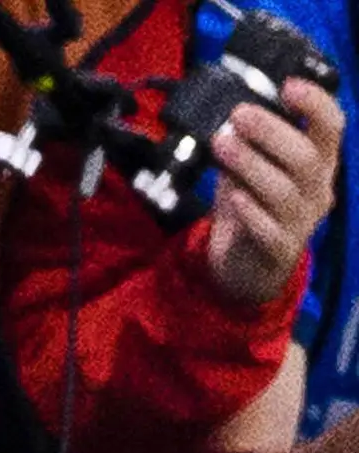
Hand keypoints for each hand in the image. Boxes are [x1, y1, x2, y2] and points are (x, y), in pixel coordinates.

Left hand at [205, 82, 345, 309]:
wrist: (245, 267)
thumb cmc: (251, 206)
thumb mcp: (251, 167)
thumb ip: (248, 142)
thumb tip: (232, 108)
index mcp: (319, 161)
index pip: (331, 126)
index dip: (316, 103)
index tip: (288, 85)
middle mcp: (318, 188)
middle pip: (305, 155)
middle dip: (271, 131)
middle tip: (238, 113)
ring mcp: (302, 220)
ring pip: (284, 189)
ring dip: (251, 163)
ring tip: (221, 143)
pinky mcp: (280, 250)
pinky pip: (269, 229)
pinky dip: (250, 210)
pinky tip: (233, 195)